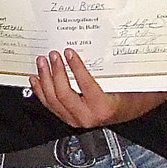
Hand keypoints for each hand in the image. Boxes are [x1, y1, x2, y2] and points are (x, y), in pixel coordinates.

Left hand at [29, 49, 166, 128]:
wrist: (130, 110)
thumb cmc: (130, 95)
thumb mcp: (124, 81)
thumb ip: (109, 68)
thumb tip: (95, 47)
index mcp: (103, 108)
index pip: (85, 85)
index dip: (76, 67)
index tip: (69, 52)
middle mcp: (87, 117)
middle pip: (63, 94)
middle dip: (56, 72)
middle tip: (53, 55)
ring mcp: (76, 119)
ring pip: (53, 101)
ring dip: (45, 79)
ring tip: (42, 62)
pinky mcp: (69, 117)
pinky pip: (50, 105)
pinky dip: (41, 91)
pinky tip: (36, 79)